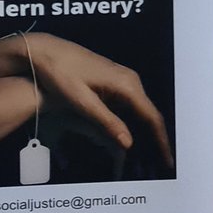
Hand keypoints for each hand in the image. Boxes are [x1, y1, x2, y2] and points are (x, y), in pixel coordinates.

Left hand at [21, 33, 170, 171]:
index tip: (167, 160)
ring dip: (144, 130)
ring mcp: (123, 78)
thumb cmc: (61, 74)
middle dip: (155, 138)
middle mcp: (131, 80)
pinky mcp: (114, 80)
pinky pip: (129, 104)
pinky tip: (129, 133)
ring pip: (139, 109)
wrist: (45, 51)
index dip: (161, 140)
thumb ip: (107, 122)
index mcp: (127, 85)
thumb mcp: (82, 102)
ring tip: (148, 152)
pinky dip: (132, 121)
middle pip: (149, 113)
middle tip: (159, 161)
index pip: (152, 117)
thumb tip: (129, 144)